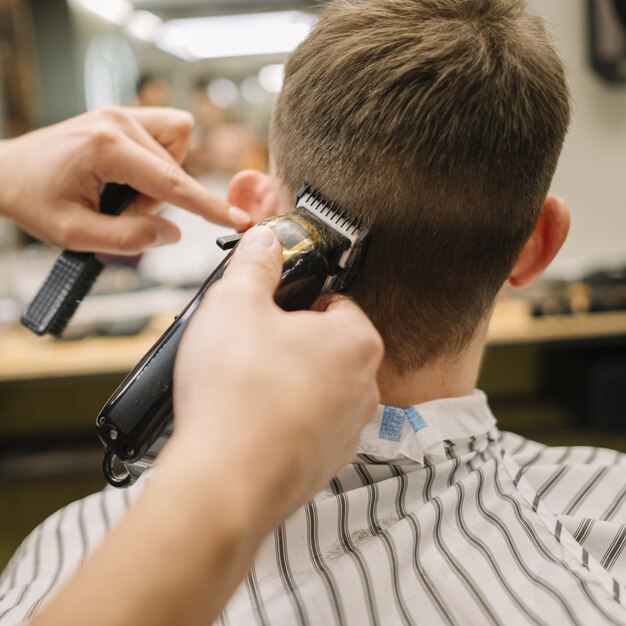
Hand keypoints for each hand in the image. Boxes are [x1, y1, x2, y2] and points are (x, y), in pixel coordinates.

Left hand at [0, 107, 250, 253]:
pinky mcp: (125, 115)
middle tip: (119, 210)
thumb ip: (129, 238)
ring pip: (177, 151)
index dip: (208, 206)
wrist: (9, 172)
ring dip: (160, 179)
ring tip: (123, 191)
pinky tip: (134, 172)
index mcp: (106, 148)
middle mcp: (119, 122)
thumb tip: (173, 233)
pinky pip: (170, 134)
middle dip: (156, 200)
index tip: (238, 219)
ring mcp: (123, 114)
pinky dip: (161, 160)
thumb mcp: (76, 234)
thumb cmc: (35, 199)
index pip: (171, 183)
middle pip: (175, 170)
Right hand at [171, 225, 382, 531]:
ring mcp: (348, 432)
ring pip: (316, 388)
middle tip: (249, 347)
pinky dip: (282, 421)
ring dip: (286, 382)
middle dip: (290, 342)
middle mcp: (365, 389)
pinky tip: (248, 422)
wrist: (225, 484)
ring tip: (244, 387)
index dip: (296, 300)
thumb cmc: (236, 393)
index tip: (268, 309)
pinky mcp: (324, 464)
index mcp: (356, 342)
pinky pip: (305, 427)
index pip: (335, 301)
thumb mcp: (235, 303)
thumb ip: (255, 264)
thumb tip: (265, 241)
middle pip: (326, 346)